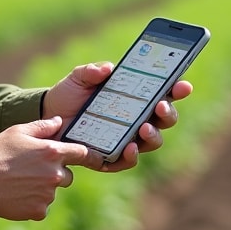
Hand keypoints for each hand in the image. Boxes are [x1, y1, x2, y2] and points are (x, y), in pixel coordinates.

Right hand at [0, 116, 102, 221]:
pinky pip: (42, 206)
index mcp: (52, 152)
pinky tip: (17, 194)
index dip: (88, 155)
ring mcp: (48, 194)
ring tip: (19, 182)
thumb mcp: (17, 132)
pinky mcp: (39, 210)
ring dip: (43, 188)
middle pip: (67, 175)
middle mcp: (55, 174)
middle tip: (32, 170)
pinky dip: (33, 202)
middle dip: (55, 173)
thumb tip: (59, 121)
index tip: (95, 158)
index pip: (82, 153)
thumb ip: (42, 126)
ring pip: (53, 191)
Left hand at [43, 63, 193, 172]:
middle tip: (160, 105)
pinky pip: (126, 161)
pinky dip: (131, 157)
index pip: (163, 93)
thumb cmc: (69, 94)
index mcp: (135, 97)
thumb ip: (91, 71)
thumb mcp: (79, 77)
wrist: (47, 116)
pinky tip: (129, 149)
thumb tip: (107, 69)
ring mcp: (125, 139)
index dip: (177, 89)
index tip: (183, 85)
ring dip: (153, 135)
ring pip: (152, 141)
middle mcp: (136, 118)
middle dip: (168, 113)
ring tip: (144, 128)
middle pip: (164, 119)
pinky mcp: (110, 157)